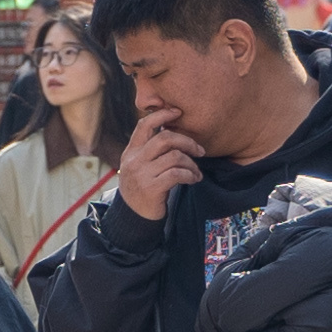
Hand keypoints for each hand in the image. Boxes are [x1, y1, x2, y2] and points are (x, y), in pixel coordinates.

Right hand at [112, 106, 204, 223]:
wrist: (133, 218)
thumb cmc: (142, 189)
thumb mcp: (138, 167)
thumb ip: (149, 151)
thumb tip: (169, 130)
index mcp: (131, 152)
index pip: (144, 125)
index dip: (162, 115)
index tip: (178, 113)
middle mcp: (134, 160)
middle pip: (165, 138)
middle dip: (187, 142)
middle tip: (200, 151)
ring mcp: (141, 174)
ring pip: (174, 157)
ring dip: (191, 163)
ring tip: (196, 172)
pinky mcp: (152, 188)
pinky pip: (177, 174)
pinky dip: (190, 175)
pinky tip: (193, 179)